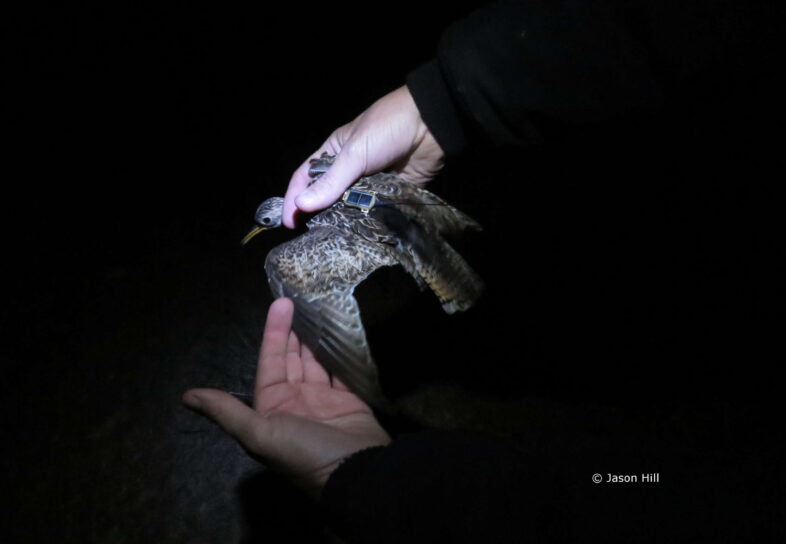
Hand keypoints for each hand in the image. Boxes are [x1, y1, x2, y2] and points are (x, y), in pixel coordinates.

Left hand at [182, 298, 390, 495]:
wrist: (354, 474)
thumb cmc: (304, 451)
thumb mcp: (260, 434)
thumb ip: (226, 412)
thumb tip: (186, 396)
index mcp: (273, 406)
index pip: (270, 361)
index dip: (274, 333)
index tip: (281, 304)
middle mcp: (296, 401)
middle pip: (293, 358)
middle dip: (294, 331)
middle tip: (301, 300)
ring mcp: (324, 400)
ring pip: (317, 362)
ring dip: (317, 338)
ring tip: (321, 309)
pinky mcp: (350, 401)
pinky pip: (342, 372)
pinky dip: (341, 354)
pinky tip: (341, 333)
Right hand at [281, 85, 444, 227]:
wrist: (431, 126)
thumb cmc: (387, 128)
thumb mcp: (354, 154)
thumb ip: (331, 182)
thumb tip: (301, 205)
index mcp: (333, 153)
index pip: (304, 177)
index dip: (294, 199)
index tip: (289, 223)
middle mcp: (349, 170)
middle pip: (327, 197)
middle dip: (318, 215)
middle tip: (311, 237)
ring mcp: (369, 183)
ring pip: (350, 207)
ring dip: (344, 221)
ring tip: (333, 241)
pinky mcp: (389, 195)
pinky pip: (374, 212)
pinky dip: (367, 222)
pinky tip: (360, 235)